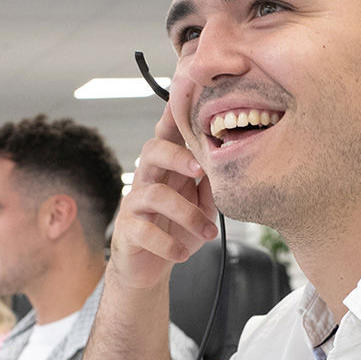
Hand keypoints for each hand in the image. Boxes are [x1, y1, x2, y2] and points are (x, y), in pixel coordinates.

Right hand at [109, 104, 217, 289]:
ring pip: (154, 194)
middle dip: (177, 155)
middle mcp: (147, 180)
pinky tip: (182, 254)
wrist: (149, 268)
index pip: (167, 134)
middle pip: (151, 150)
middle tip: (201, 169)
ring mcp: (134, 205)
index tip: (185, 91)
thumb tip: (233, 160)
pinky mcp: (128, 231)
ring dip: (187, 214)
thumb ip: (212, 183)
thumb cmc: (176, 230)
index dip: (173, 113)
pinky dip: (168, 244)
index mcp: (166, 168)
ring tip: (208, 232)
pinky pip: (144, 231)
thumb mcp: (201, 205)